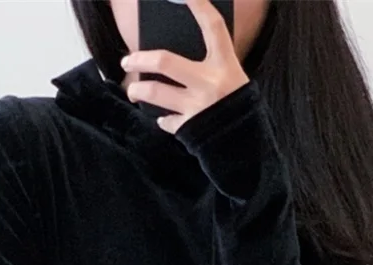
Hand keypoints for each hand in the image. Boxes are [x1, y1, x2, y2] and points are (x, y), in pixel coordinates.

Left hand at [119, 0, 248, 133]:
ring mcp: (198, 107)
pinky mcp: (190, 128)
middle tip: (127, 60)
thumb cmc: (236, 106)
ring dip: (138, 91)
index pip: (213, 27)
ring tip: (133, 90)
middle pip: (165, 62)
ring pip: (155, 93)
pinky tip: (162, 116)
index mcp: (226, 65)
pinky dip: (161, 118)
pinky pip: (166, 121)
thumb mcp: (232, 78)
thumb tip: (171, 58)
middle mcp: (210, 83)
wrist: (245, 144)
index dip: (199, 6)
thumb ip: (209, 65)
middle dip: (140, 59)